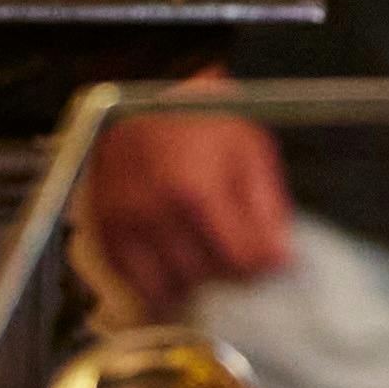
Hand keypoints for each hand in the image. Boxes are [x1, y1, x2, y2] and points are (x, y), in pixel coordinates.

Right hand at [79, 108, 294, 311]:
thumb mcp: (247, 149)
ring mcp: (124, 227)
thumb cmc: (199, 120)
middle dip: (230, 274)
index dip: (261, 266)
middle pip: (208, 280)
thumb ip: (267, 208)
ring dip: (196, 284)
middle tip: (238, 255)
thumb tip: (282, 262)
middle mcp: (153, 214)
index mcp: (195, 191)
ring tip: (207, 258)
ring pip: (172, 290)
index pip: (240, 262)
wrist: (137, 96)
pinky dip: (161, 283)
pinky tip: (176, 262)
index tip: (267, 259)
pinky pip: (138, 284)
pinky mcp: (105, 235)